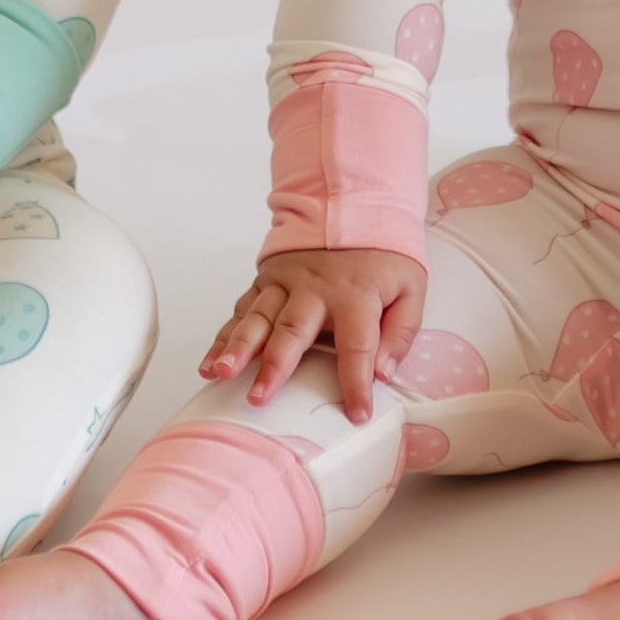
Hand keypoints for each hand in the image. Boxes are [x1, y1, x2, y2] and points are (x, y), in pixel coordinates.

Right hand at [203, 243, 423, 424]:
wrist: (351, 204)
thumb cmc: (382, 256)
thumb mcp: (410, 288)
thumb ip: (402, 332)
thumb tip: (384, 373)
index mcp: (355, 294)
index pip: (358, 346)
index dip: (357, 383)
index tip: (357, 415)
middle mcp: (315, 289)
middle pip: (292, 330)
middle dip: (274, 366)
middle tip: (258, 397)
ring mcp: (285, 283)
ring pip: (257, 318)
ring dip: (237, 348)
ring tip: (220, 374)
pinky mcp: (265, 280)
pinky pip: (242, 311)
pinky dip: (223, 337)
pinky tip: (209, 363)